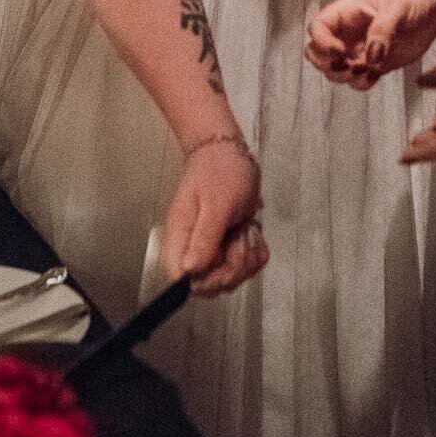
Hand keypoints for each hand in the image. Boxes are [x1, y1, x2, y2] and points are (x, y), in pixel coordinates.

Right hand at [162, 137, 267, 296]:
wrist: (228, 152)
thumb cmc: (219, 171)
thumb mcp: (216, 204)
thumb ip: (204, 238)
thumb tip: (189, 270)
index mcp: (181, 238)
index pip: (181, 280)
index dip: (205, 280)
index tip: (222, 260)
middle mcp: (192, 247)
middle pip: (210, 284)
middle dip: (233, 267)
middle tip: (238, 238)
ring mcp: (212, 248)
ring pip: (231, 277)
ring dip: (246, 257)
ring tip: (244, 229)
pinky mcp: (228, 246)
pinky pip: (246, 265)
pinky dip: (254, 251)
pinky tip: (250, 231)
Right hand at [306, 0, 435, 85]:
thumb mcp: (398, 6)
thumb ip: (382, 29)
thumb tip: (371, 57)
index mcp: (347, 10)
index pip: (317, 27)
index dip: (321, 42)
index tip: (339, 51)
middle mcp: (348, 31)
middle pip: (316, 53)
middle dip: (326, 64)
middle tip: (348, 66)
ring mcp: (359, 49)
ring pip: (333, 70)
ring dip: (344, 77)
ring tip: (366, 71)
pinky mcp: (374, 64)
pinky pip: (357, 80)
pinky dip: (361, 83)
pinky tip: (376, 74)